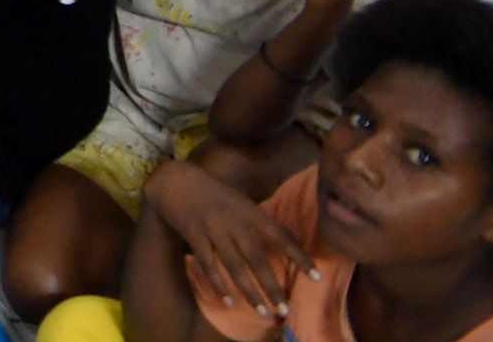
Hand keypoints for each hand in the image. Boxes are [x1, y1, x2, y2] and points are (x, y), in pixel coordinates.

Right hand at [145, 160, 311, 325]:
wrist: (176, 180)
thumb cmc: (214, 193)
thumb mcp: (242, 201)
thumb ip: (259, 221)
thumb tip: (287, 244)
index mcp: (250, 211)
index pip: (281, 235)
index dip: (299, 255)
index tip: (317, 277)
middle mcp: (234, 222)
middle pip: (257, 258)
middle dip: (272, 286)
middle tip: (285, 309)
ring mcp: (213, 229)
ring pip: (234, 266)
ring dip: (249, 291)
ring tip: (263, 312)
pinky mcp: (194, 236)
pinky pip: (207, 265)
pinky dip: (218, 284)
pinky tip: (229, 301)